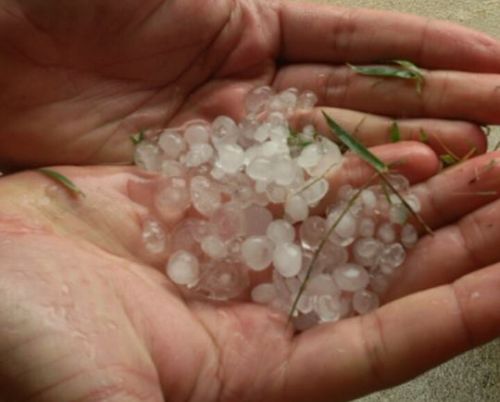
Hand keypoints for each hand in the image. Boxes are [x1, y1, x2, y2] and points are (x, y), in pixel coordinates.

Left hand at [1, 0, 498, 166]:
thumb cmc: (67, 3)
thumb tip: (323, 14)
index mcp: (251, 34)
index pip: (362, 47)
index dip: (432, 57)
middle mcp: (250, 98)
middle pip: (362, 108)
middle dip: (439, 117)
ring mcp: (233, 150)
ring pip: (337, 155)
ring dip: (407, 159)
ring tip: (479, 174)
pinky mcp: (210, 191)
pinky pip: (289, 193)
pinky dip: (346, 192)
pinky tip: (399, 198)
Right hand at [1, 146, 498, 401]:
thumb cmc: (25, 349)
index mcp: (250, 371)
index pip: (382, 343)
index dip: (454, 313)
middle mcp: (255, 308)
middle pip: (382, 274)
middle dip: (457, 241)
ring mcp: (234, 248)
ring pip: (348, 219)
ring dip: (412, 194)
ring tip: (481, 162)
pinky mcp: (208, 200)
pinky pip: (294, 176)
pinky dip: (346, 162)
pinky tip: (393, 146)